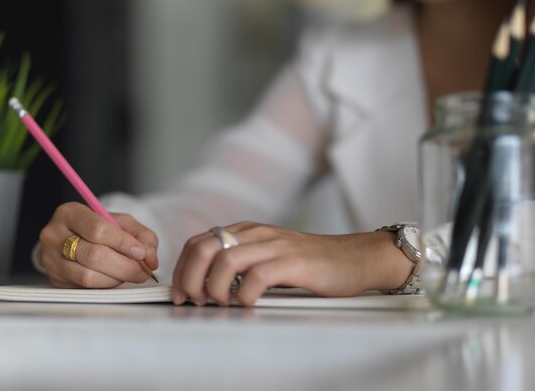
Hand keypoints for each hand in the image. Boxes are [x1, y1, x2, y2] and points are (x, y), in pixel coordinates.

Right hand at [39, 202, 158, 287]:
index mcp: (70, 213)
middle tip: (142, 270)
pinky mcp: (55, 279)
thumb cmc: (97, 228)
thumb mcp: (120, 222)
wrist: (70, 239)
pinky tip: (114, 278)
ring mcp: (51, 259)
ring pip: (88, 276)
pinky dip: (106, 285)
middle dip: (124, 266)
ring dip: (116, 278)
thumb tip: (150, 258)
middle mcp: (54, 235)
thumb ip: (141, 235)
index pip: (97, 229)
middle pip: (93, 255)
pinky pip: (85, 288)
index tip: (141, 253)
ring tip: (130, 274)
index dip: (122, 243)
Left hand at [171, 221, 413, 306]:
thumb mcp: (268, 255)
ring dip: (214, 287)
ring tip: (220, 304)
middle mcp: (256, 233)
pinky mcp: (293, 262)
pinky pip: (257, 276)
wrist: (353, 258)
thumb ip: (240, 261)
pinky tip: (247, 303)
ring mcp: (274, 245)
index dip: (182, 268)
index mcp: (246, 231)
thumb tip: (204, 283)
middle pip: (205, 248)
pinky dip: (244, 294)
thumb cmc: (310, 263)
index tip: (181, 292)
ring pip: (226, 260)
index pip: (199, 242)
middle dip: (190, 278)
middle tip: (194, 301)